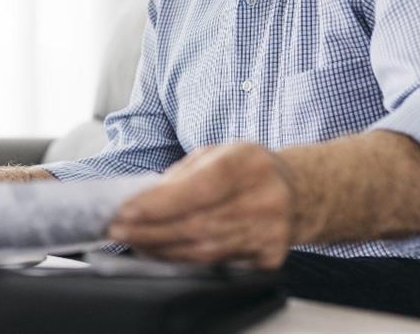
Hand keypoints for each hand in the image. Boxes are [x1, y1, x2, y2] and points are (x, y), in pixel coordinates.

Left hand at [107, 143, 296, 268]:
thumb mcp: (219, 154)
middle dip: (149, 230)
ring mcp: (270, 232)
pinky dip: (185, 260)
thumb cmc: (251, 169)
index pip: (199, 188)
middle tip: (118, 231)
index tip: (126, 212)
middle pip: (197, 224)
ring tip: (134, 242)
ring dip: (162, 249)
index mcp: (248, 164)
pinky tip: (163, 253)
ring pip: (204, 250)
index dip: (159, 204)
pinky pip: (217, 264)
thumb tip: (145, 198)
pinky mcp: (270, 258)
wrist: (301, 193)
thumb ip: (182, 174)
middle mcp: (264, 199)